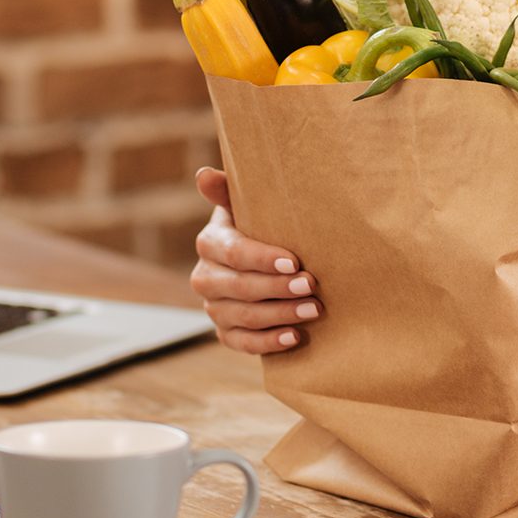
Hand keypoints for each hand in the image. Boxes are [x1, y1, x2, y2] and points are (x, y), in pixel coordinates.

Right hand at [190, 167, 320, 354]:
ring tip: (314, 309)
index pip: (234, 253)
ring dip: (281, 315)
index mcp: (210, 243)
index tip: (294, 262)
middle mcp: (205, 277)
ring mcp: (213, 308)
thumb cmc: (258, 226)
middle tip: (312, 286)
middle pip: (241, 287)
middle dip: (278, 288)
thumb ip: (227, 190)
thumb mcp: (246, 206)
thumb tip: (203, 175)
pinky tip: (295, 337)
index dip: (263, 259)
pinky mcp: (224, 333)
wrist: (261, 261)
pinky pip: (242, 343)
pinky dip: (269, 342)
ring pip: (244, 317)